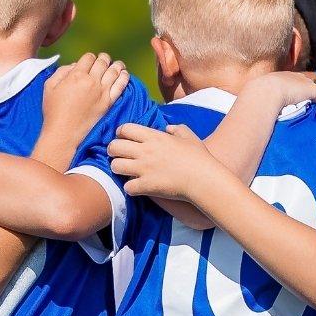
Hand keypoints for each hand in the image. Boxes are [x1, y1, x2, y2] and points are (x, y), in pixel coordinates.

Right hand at [42, 52, 129, 140]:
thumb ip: (62, 71)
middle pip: (102, 62)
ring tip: (118, 65)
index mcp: (76, 75)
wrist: (63, 133)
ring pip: (114, 71)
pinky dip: (124, 77)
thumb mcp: (49, 86)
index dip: (89, 57)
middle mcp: (91, 81)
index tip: (89, 61)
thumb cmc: (54, 111)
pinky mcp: (108, 103)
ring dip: (116, 65)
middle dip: (103, 59)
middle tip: (104, 60)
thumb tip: (75, 65)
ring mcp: (101, 92)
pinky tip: (124, 74)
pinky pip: (120, 86)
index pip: (89, 57)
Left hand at [107, 122, 224, 200]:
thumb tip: (168, 128)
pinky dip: (129, 188)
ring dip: (118, 169)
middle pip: (114, 146)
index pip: (125, 129)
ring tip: (125, 172)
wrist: (203, 178)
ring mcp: (144, 169)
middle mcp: (145, 151)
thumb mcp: (189, 136)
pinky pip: (127, 187)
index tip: (123, 138)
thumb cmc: (198, 156)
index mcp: (154, 137)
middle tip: (118, 155)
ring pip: (115, 166)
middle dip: (112, 151)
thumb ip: (177, 129)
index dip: (120, 133)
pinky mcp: (146, 186)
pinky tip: (135, 187)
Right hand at [238, 69, 315, 111]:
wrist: (263, 94)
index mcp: (276, 78)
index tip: (295, 88)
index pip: (287, 79)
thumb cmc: (254, 99)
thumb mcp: (250, 100)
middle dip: (307, 84)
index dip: (292, 84)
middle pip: (302, 79)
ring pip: (312, 87)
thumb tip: (240, 119)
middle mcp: (290, 77)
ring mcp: (300, 83)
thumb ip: (250, 106)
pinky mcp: (310, 91)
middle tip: (312, 90)